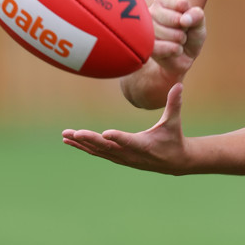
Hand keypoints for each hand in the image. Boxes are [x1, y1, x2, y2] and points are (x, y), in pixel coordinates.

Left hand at [62, 83, 187, 174]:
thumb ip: (174, 103)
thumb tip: (179, 84)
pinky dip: (85, 146)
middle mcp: (131, 153)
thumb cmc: (174, 137)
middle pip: (107, 147)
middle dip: (90, 139)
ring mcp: (123, 157)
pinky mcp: (118, 158)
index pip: (129, 141)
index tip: (106, 133)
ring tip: (66, 135)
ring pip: (99, 151)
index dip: (118, 138)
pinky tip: (73, 140)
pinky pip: (98, 152)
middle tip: (74, 132)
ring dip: (82, 143)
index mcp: (144, 145)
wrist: (174, 161)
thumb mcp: (174, 121)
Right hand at [150, 0, 205, 77]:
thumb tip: (184, 20)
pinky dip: (174, 50)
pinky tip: (174, 50)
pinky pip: (162, 48)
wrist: (185, 56)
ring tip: (177, 41)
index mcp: (162, 0)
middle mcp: (150, 12)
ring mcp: (145, 29)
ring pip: (169, 34)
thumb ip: (196, 15)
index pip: (181, 3)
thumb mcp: (199, 22)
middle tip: (181, 32)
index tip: (186, 20)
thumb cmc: (191, 34)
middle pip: (175, 19)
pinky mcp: (145, 46)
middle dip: (184, 29)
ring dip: (180, 41)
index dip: (190, 15)